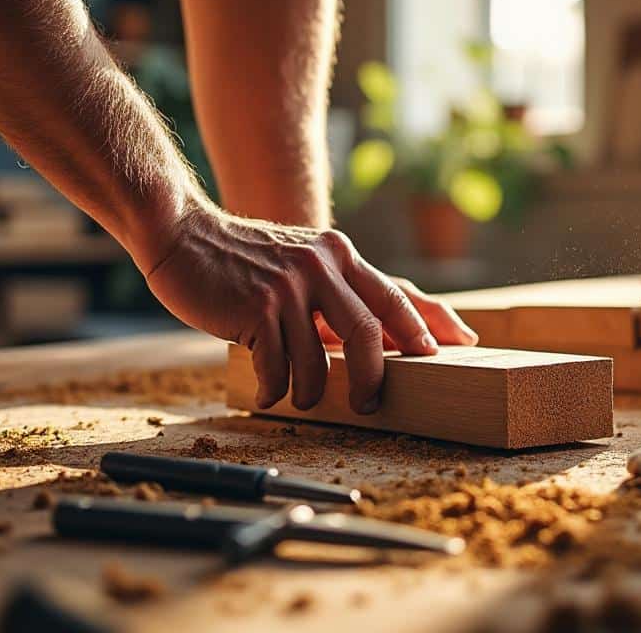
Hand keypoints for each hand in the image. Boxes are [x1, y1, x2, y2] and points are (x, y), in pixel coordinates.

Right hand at [142, 209, 449, 413]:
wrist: (182, 236)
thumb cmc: (243, 259)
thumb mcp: (301, 261)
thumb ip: (337, 289)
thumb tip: (377, 334)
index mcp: (340, 255)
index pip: (397, 294)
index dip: (430, 323)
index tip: (459, 346)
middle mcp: (322, 266)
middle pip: (370, 332)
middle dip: (375, 378)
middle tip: (371, 404)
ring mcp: (289, 286)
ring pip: (321, 360)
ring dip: (315, 393)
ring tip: (304, 401)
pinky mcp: (256, 307)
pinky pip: (279, 367)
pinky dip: (276, 389)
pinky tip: (269, 392)